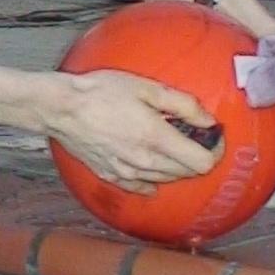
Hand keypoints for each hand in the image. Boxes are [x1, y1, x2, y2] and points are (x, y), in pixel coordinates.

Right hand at [47, 68, 222, 192]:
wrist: (60, 108)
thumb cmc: (100, 92)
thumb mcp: (146, 87)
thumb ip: (182, 105)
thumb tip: (208, 120)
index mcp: (157, 139)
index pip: (203, 162)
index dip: (215, 150)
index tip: (214, 137)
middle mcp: (145, 163)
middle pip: (187, 173)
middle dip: (196, 155)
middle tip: (190, 135)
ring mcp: (127, 173)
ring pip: (166, 180)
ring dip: (174, 166)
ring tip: (167, 143)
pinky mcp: (111, 175)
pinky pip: (141, 186)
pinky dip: (151, 178)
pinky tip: (147, 163)